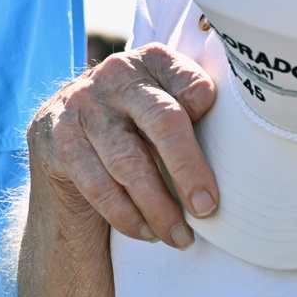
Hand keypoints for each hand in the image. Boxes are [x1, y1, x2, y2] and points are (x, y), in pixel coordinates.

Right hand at [27, 44, 217, 249]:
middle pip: (162, 121)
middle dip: (189, 171)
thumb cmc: (135, 122)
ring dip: (158, 208)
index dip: (209, 115)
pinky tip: (146, 232)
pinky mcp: (58, 138)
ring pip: (129, 163)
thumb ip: (193, 113)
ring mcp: (82, 104)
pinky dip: (126, 215)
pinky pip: (97, 185)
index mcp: (152, 59)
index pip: (192, 86)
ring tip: (180, 237)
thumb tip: (238, 148)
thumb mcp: (164, 105)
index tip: (232, 152)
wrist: (63, 130)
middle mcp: (116, 74)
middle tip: (207, 209)